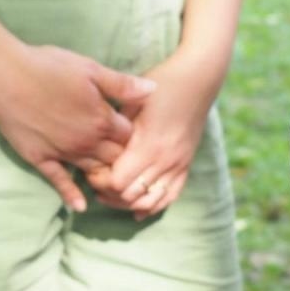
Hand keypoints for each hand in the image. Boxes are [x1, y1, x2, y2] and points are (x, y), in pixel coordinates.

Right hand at [0, 42, 155, 211]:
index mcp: (102, 119)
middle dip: (123, 158)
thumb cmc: (48, 67)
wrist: (6, 77)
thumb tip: (152, 91)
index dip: (135, 135)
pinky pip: (60, 182)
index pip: (130, 136)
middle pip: (116, 159)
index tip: (135, 133)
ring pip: (93, 172)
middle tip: (127, 159)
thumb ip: (121, 84)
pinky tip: (79, 207)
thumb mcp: (90, 69)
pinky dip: (71, 195)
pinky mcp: (42, 159)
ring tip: (111, 179)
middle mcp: (87, 142)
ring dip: (103, 176)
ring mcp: (64, 153)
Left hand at [87, 50, 219, 219]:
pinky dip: (152, 207)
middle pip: (130, 196)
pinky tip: (137, 210)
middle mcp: (164, 161)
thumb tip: (95, 149)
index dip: (100, 180)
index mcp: (148, 145)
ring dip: (127, 203)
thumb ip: (115, 128)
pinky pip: (169, 197)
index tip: (91, 169)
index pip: (117, 182)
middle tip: (96, 182)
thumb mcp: (133, 101)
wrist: (198, 79)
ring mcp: (177, 165)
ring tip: (111, 195)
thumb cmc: (162, 84)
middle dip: (109, 193)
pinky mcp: (185, 166)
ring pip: (148, 202)